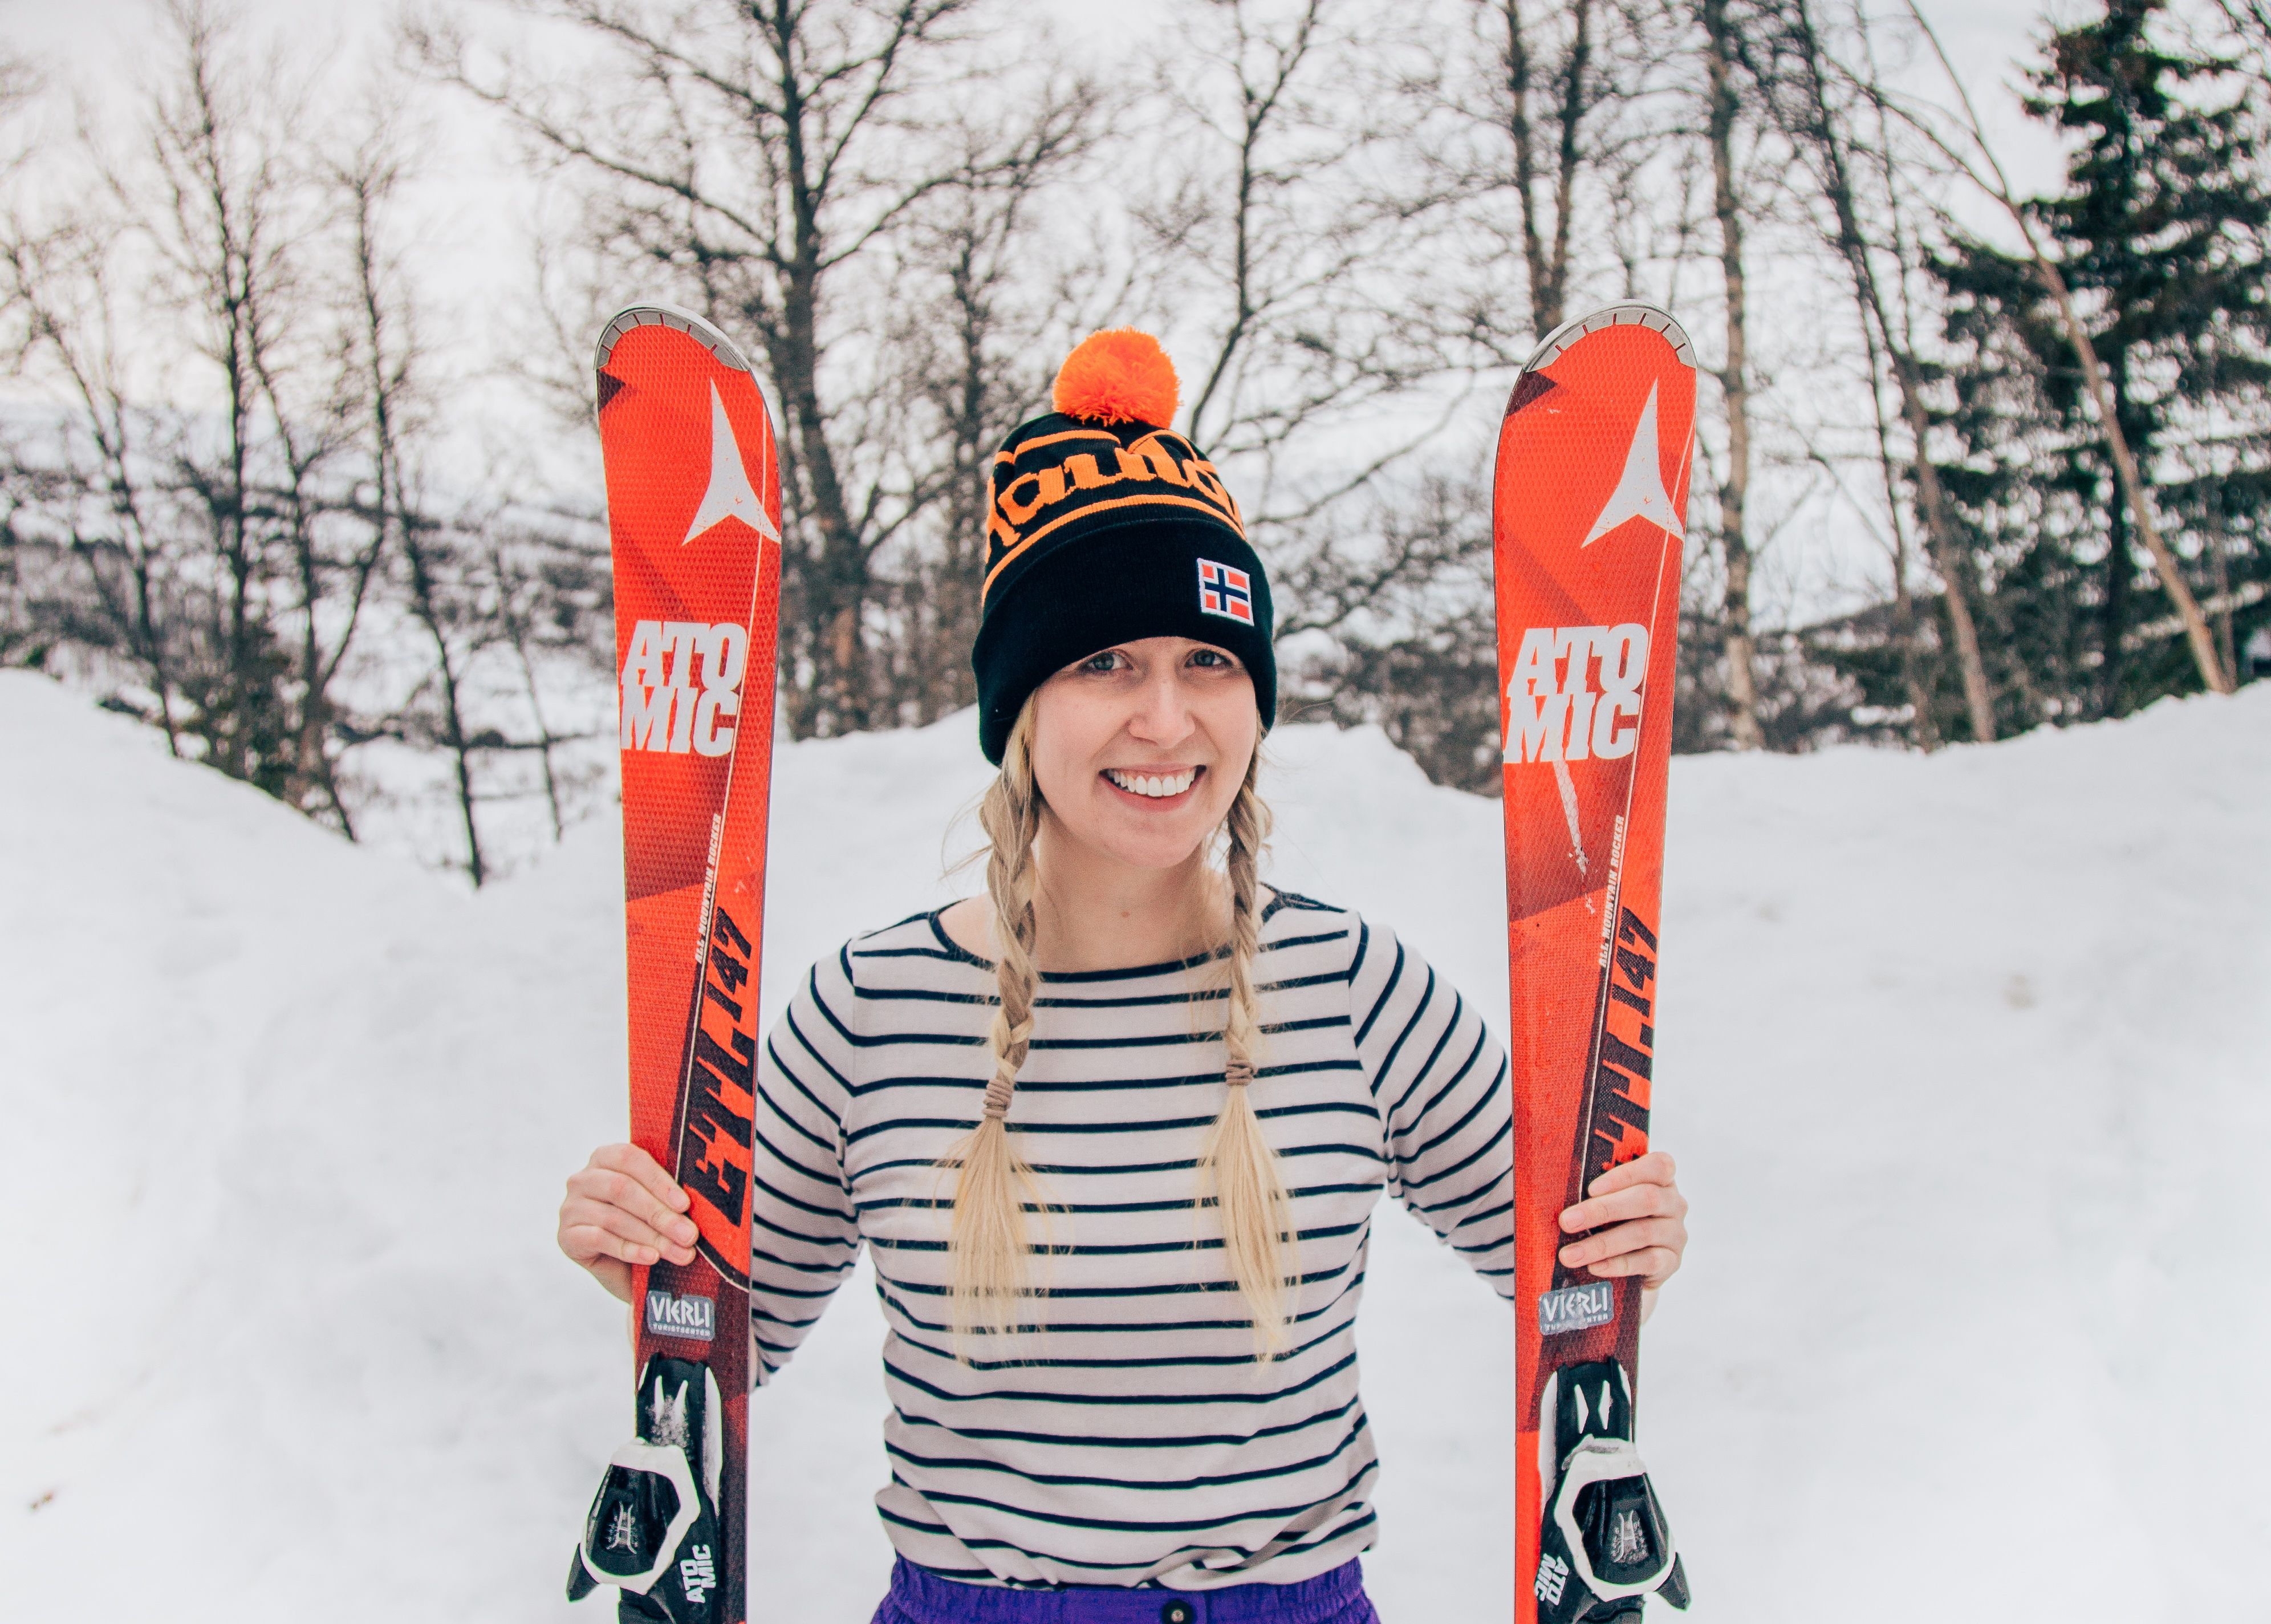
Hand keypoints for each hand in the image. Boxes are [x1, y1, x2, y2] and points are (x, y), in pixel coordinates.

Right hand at [559, 1143, 699, 1304]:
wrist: (625, 1269)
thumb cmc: (647, 1226)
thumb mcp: (658, 1204)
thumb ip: (669, 1194)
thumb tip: (701, 1198)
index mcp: (606, 1157)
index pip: (630, 1159)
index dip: (660, 1180)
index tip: (686, 1204)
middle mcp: (582, 1178)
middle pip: (622, 1189)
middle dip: (660, 1214)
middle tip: (689, 1235)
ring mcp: (570, 1207)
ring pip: (614, 1218)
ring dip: (652, 1236)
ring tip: (680, 1252)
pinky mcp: (566, 1237)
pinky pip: (599, 1240)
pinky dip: (629, 1250)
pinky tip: (652, 1257)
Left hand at [1556, 1150, 1687, 1296]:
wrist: (1633, 1266)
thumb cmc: (1612, 1221)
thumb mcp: (1607, 1200)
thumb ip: (1595, 1190)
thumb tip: (1554, 1186)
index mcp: (1661, 1178)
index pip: (1657, 1165)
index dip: (1625, 1174)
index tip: (1590, 1189)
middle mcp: (1674, 1203)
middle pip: (1645, 1199)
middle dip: (1601, 1210)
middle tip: (1566, 1222)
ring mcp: (1675, 1233)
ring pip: (1642, 1232)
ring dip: (1601, 1244)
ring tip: (1570, 1254)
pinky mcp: (1672, 1261)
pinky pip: (1648, 1261)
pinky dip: (1618, 1264)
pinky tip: (1594, 1267)